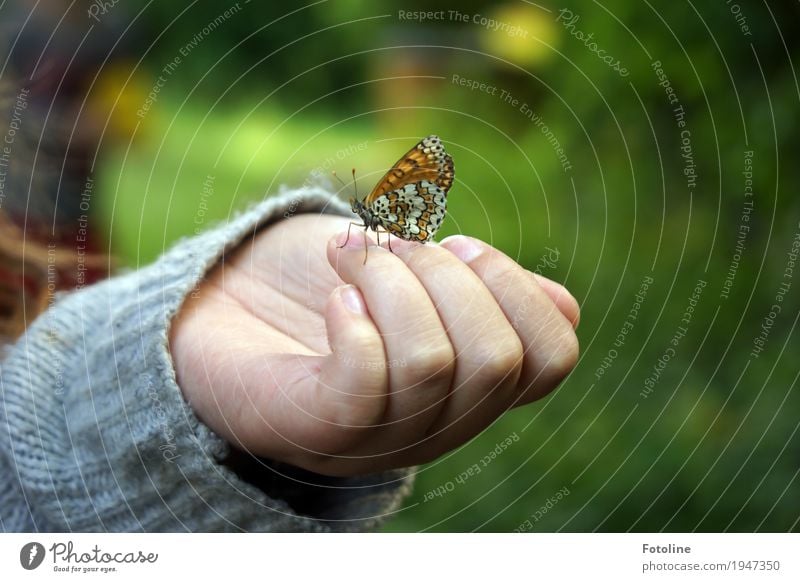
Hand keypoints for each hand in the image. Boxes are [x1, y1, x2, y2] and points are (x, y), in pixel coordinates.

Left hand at [169, 213, 578, 475]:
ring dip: (392, 278)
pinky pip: (366, 380)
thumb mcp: (417, 270)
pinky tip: (335, 294)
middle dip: (447, 273)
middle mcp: (436, 423)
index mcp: (469, 384)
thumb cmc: (325, 280)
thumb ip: (486, 292)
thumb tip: (563, 307)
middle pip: (496, 357)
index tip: (459, 244)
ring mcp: (377, 434)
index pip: (552, 358)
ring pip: (432, 360)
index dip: (517, 288)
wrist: (224, 302)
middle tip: (394, 243)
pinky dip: (356, 316)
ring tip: (352, 250)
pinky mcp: (315, 426)